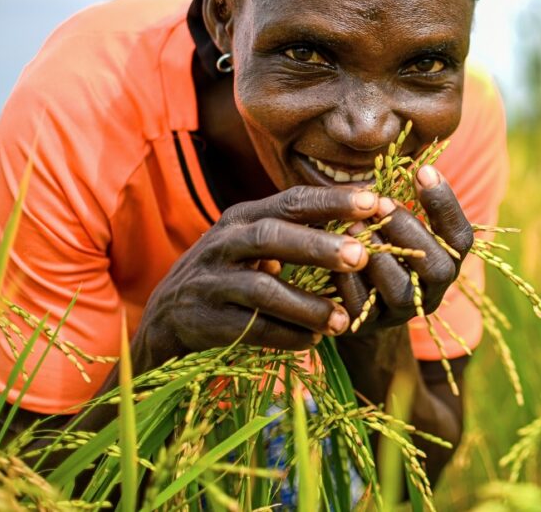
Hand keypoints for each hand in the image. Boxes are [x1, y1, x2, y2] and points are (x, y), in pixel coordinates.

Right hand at [132, 185, 380, 368]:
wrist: (166, 318)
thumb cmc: (229, 272)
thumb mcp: (253, 242)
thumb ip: (296, 229)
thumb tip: (365, 212)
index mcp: (243, 217)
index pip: (291, 200)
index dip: (332, 201)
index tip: (374, 202)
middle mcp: (224, 243)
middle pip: (271, 236)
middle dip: (318, 246)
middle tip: (360, 256)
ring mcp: (211, 282)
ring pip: (261, 288)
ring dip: (306, 305)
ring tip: (342, 320)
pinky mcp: (204, 321)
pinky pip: (250, 328)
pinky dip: (285, 335)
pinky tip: (313, 341)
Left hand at [333, 164, 474, 332]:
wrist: (354, 304)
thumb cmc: (378, 245)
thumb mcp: (396, 224)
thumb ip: (405, 201)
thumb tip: (413, 160)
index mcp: (446, 261)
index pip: (461, 237)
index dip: (445, 204)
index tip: (423, 170)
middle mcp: (432, 291)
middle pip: (437, 267)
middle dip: (409, 230)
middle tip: (382, 202)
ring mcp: (401, 312)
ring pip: (401, 290)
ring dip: (378, 254)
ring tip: (353, 225)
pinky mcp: (368, 326)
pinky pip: (361, 306)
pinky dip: (348, 279)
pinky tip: (333, 255)